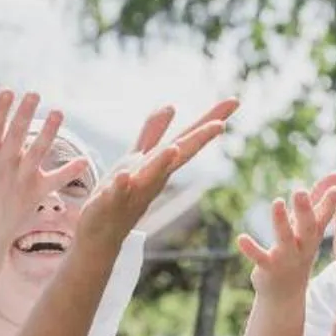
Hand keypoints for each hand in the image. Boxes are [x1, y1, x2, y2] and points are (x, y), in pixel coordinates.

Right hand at [0, 89, 90, 248]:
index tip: (7, 91)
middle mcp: (4, 165)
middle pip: (16, 136)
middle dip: (24, 114)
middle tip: (34, 94)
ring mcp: (21, 178)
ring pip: (37, 152)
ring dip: (48, 133)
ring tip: (58, 112)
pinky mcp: (36, 192)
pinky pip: (55, 181)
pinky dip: (69, 172)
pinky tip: (84, 160)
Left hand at [76, 99, 237, 246]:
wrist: (102, 234)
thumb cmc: (122, 194)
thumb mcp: (139, 157)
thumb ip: (153, 132)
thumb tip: (171, 105)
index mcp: (161, 164)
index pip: (188, 137)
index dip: (210, 118)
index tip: (234, 101)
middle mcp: (153, 177)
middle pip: (178, 155)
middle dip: (198, 140)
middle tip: (221, 125)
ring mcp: (133, 191)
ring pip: (150, 174)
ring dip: (162, 162)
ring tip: (174, 148)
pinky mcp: (109, 203)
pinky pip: (116, 194)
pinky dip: (121, 185)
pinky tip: (125, 175)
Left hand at [240, 174, 335, 296]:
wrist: (285, 292)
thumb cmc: (299, 249)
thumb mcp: (309, 225)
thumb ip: (320, 199)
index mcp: (314, 234)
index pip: (325, 215)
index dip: (332, 201)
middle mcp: (303, 245)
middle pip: (307, 226)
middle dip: (305, 209)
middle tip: (300, 191)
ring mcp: (286, 257)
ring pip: (285, 238)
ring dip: (281, 221)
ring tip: (277, 202)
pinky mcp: (268, 267)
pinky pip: (259, 257)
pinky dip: (251, 248)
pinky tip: (241, 238)